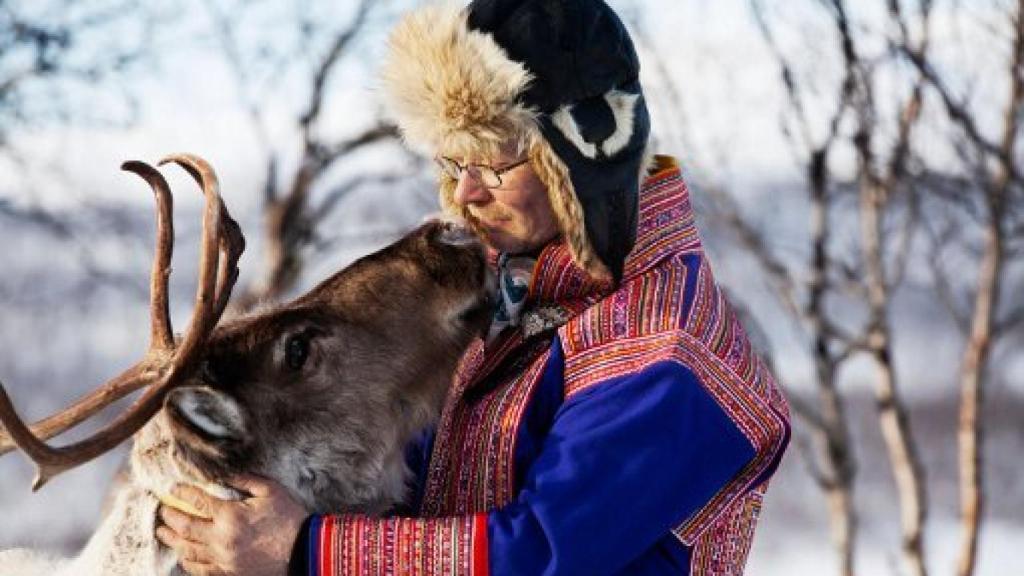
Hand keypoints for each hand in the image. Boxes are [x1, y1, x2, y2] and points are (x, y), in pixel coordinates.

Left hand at [155, 475, 306, 575]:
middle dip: (170, 517)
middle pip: (185, 527)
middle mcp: (221, 539)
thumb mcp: (270, 490)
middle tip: (163, 511)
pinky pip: (200, 570)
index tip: (173, 488)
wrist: (304, 550)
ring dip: (172, 540)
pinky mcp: (229, 573)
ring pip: (188, 550)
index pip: (197, 501)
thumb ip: (245, 480)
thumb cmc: (289, 517)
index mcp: (230, 515)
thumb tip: (222, 475)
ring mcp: (223, 559)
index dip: (182, 492)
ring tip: (163, 532)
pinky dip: (188, 561)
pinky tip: (183, 555)